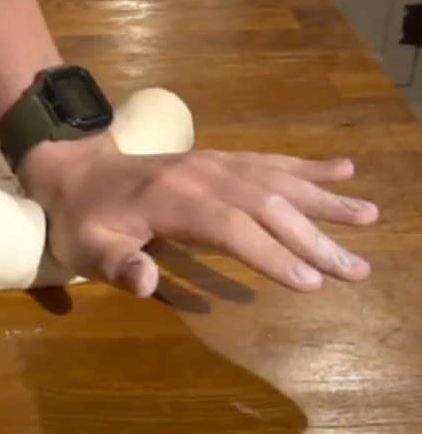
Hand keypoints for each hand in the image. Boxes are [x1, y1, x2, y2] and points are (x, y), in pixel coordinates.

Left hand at [20, 135, 378, 295]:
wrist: (74, 168)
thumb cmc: (82, 218)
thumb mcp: (86, 248)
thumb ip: (117, 265)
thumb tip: (146, 284)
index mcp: (169, 199)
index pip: (230, 228)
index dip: (269, 253)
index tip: (310, 281)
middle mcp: (199, 174)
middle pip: (264, 204)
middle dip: (312, 237)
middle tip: (357, 269)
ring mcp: (211, 161)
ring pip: (274, 178)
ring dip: (322, 197)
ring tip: (367, 214)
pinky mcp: (216, 158)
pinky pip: (266, 160)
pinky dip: (305, 165)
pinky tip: (341, 168)